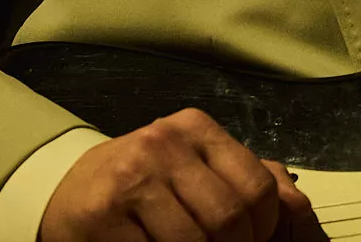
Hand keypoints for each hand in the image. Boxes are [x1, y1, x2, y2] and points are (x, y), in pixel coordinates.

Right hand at [39, 107, 312, 241]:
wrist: (65, 191)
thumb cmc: (140, 184)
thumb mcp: (192, 167)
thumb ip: (241, 179)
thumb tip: (295, 203)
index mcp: (196, 128)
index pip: (257, 187)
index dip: (263, 231)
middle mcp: (164, 143)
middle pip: (229, 218)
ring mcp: (131, 176)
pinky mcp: (100, 214)